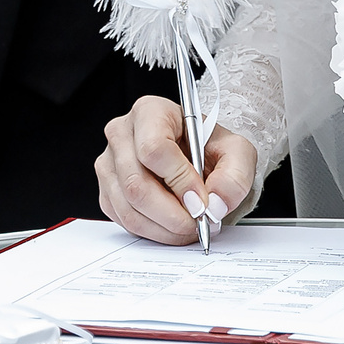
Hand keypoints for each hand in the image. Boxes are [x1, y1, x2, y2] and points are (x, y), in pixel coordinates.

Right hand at [97, 95, 257, 243]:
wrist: (199, 157)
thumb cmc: (210, 147)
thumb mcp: (237, 152)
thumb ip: (234, 175)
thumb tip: (215, 203)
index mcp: (150, 111)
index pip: (154, 148)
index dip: (180, 180)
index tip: (201, 200)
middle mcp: (122, 134)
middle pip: (136, 183)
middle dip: (172, 213)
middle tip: (198, 222)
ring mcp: (109, 164)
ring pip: (128, 207)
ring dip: (164, 227)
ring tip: (190, 227)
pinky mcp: (107, 191)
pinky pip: (123, 220)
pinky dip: (152, 231)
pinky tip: (173, 227)